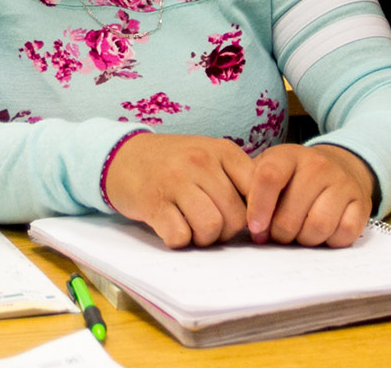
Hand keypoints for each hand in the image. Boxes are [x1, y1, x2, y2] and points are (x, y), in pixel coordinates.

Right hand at [103, 133, 254, 248]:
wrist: (123, 156)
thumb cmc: (174, 162)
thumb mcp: (209, 156)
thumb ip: (237, 177)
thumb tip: (267, 213)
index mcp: (222, 151)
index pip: (258, 191)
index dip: (256, 215)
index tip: (246, 224)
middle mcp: (200, 162)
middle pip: (235, 217)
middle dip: (226, 231)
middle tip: (212, 226)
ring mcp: (176, 182)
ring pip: (211, 228)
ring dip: (204, 238)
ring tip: (193, 228)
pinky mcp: (153, 203)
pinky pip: (180, 237)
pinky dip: (179, 240)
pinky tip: (173, 227)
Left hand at [244, 143, 375, 246]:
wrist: (339, 166)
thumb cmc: (294, 176)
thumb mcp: (270, 169)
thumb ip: (250, 187)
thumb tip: (235, 218)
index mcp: (288, 155)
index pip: (268, 179)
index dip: (258, 209)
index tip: (255, 229)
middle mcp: (318, 165)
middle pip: (290, 214)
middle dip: (280, 233)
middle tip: (278, 233)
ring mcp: (342, 183)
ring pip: (317, 227)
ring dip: (304, 240)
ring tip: (299, 233)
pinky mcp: (361, 203)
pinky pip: (343, 234)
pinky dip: (330, 241)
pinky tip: (322, 233)